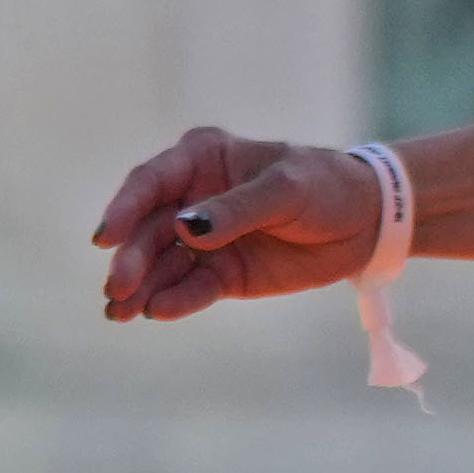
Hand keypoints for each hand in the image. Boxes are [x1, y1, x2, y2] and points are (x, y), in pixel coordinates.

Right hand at [88, 124, 387, 324]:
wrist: (367, 223)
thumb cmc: (326, 186)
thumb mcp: (285, 189)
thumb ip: (236, 209)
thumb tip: (184, 228)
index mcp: (201, 160)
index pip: (151, 183)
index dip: (124, 209)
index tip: (106, 237)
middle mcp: (192, 199)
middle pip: (148, 230)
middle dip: (130, 260)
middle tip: (117, 288)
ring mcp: (203, 240)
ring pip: (161, 265)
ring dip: (139, 288)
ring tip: (120, 313)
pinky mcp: (221, 274)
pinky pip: (191, 289)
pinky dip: (174, 301)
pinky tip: (157, 312)